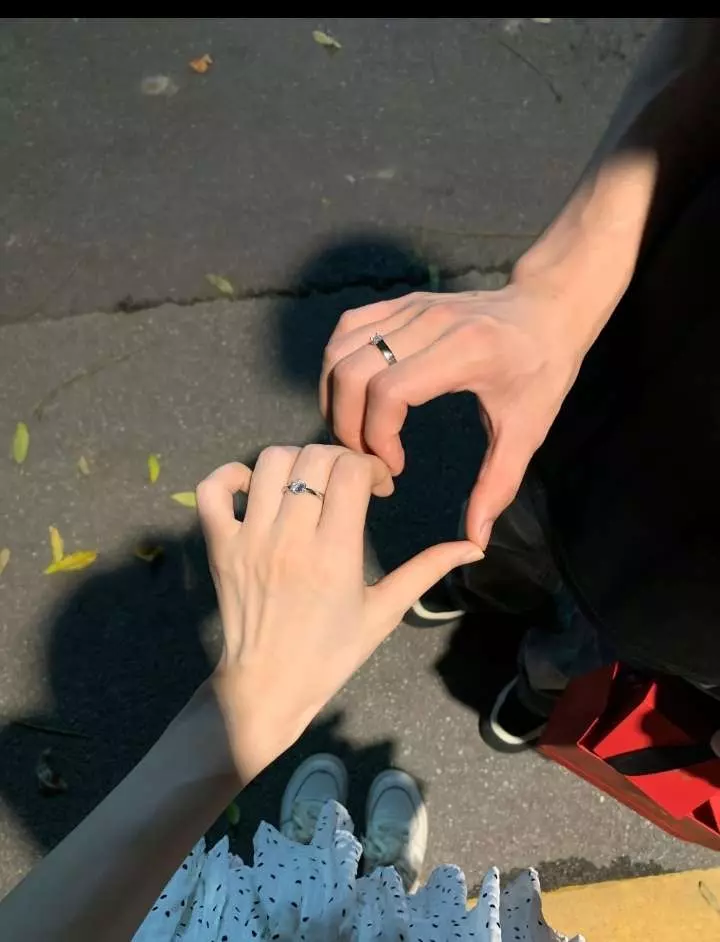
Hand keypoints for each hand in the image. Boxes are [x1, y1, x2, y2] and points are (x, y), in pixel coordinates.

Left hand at [196, 445, 483, 781]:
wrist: (266, 687)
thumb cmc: (330, 652)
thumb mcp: (384, 612)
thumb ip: (426, 571)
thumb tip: (475, 546)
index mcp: (335, 553)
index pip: (350, 472)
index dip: (371, 467)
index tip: (379, 488)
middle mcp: (290, 538)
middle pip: (313, 458)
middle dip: (339, 459)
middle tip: (347, 483)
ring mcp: (249, 539)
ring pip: (268, 463)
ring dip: (296, 462)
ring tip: (308, 484)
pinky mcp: (218, 545)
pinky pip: (213, 490)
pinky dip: (230, 475)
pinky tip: (254, 487)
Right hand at [320, 281, 589, 546]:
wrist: (548, 308)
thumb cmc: (542, 370)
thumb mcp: (528, 431)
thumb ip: (498, 485)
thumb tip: (476, 541)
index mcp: (465, 351)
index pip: (389, 392)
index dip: (378, 436)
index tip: (395, 468)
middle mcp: (431, 321)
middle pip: (352, 371)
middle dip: (346, 424)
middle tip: (366, 458)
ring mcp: (412, 307)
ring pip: (340, 348)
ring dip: (333, 396)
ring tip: (354, 432)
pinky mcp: (402, 302)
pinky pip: (348, 328)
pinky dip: (337, 364)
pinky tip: (350, 395)